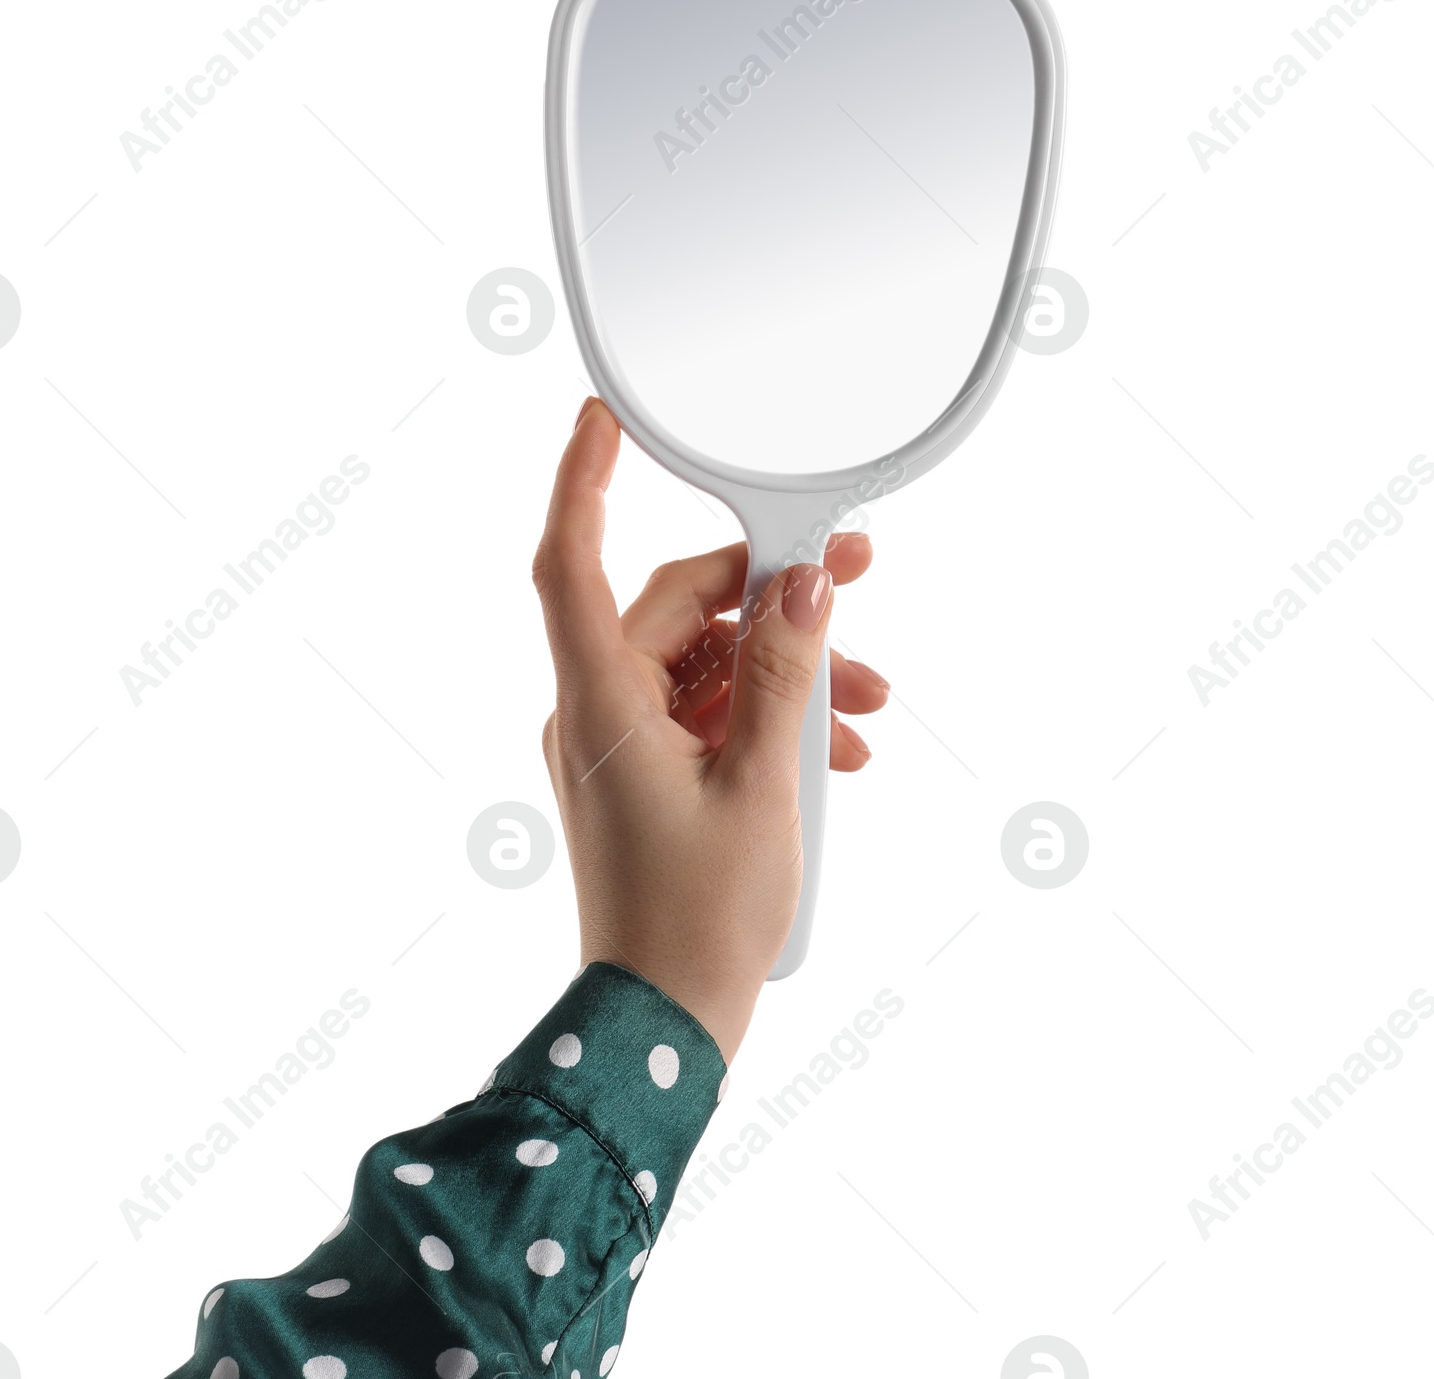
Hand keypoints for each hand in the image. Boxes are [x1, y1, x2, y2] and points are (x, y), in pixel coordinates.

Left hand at [532, 398, 888, 1059]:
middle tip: (853, 582)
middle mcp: (597, 709)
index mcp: (600, 701)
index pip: (570, 560)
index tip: (604, 415)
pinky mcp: (645, 770)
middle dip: (772, 598)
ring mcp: (619, 742)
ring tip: (863, 705)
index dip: (583, 478)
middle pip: (680, 607)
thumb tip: (804, 586)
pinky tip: (833, 746)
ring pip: (706, 659)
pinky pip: (707, 708)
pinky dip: (767, 712)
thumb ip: (784, 673)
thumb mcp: (764, 785)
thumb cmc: (697, 920)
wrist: (666, 1019)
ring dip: (786, 666)